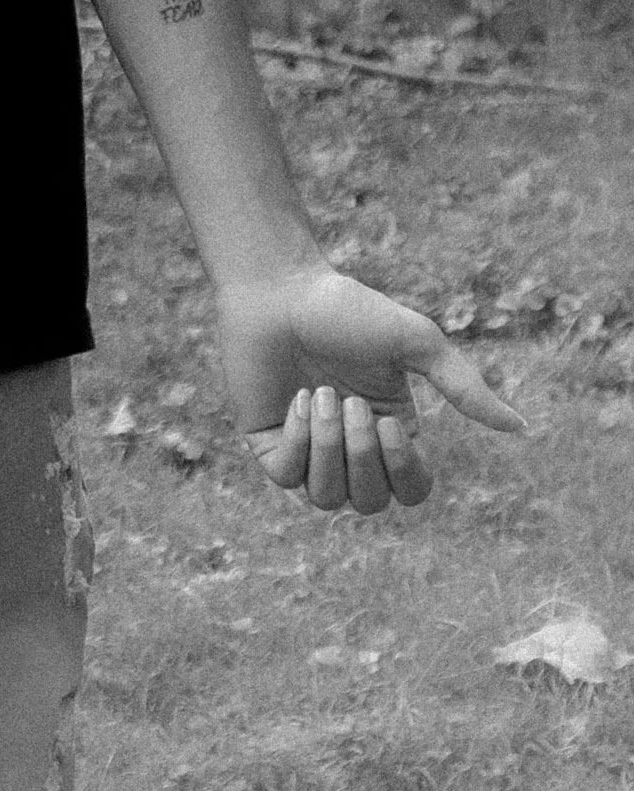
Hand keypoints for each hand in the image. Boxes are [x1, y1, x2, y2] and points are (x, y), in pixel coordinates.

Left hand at [217, 263, 525, 513]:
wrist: (280, 288)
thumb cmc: (348, 310)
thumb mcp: (416, 343)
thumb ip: (464, 387)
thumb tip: (520, 426)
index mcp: (391, 430)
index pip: (412, 489)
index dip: (404, 469)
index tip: (389, 423)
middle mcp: (352, 447)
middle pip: (371, 501)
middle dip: (362, 456)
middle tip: (350, 402)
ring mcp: (309, 448)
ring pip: (328, 498)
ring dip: (328, 446)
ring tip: (320, 393)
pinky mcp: (271, 444)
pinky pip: (288, 476)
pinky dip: (297, 440)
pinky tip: (296, 398)